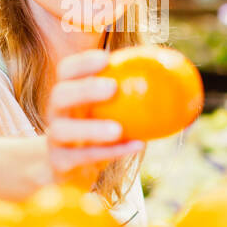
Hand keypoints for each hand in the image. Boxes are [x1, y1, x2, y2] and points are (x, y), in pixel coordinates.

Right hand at [43, 48, 143, 191]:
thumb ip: (130, 90)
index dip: (82, 62)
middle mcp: (55, 113)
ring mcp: (55, 139)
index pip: (66, 71)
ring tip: (117, 129)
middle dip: (84, 89)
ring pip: (63, 131)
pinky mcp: (59, 163)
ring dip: (91, 128)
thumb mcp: (106, 110)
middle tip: (112, 87)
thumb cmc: (95, 130)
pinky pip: (83, 158)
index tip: (106, 58)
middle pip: (60, 95)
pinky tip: (136, 145)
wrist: (66, 168)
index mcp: (67, 93)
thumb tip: (171, 67)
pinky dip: (111, 152)